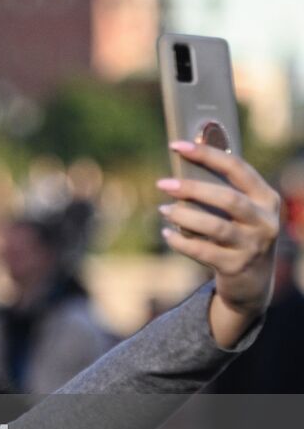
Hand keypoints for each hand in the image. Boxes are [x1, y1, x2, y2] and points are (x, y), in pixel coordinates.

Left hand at [157, 140, 279, 346]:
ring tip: (163, 210)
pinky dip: (180, 242)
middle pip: (228, 199)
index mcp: (266, 198)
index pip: (237, 169)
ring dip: (184, 216)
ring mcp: (254, 246)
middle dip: (192, 188)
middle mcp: (265, 221)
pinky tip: (167, 233)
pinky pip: (203, 251)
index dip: (207, 154)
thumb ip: (220, 189)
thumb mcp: (239, 212)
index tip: (176, 145)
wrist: (252, 283)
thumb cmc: (238, 234)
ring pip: (216, 227)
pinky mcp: (237, 267)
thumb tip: (182, 161)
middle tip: (162, 184)